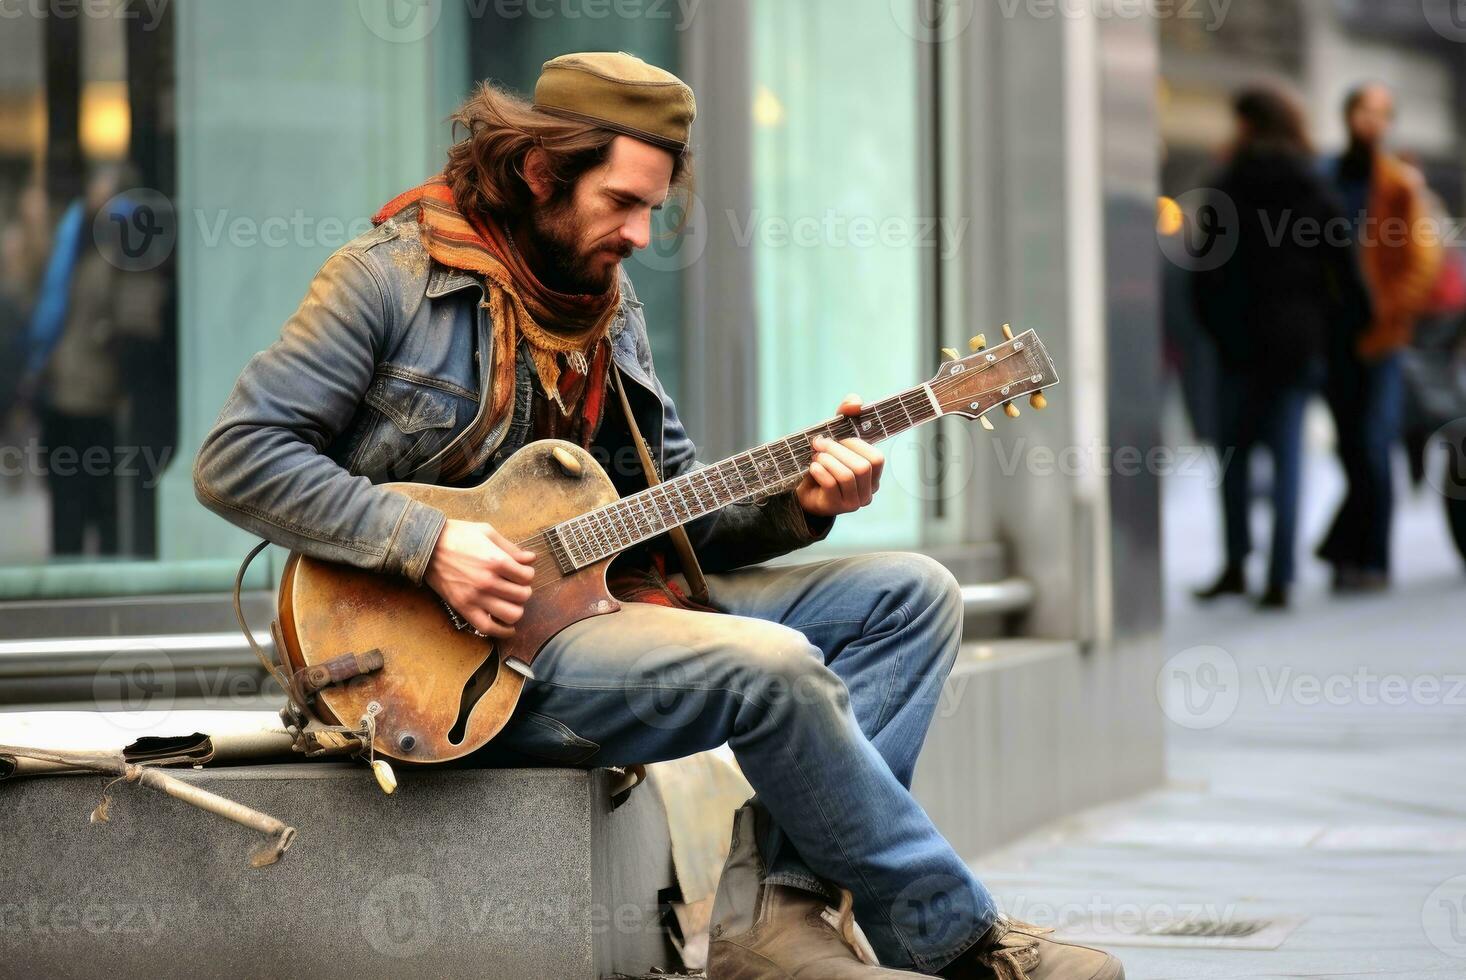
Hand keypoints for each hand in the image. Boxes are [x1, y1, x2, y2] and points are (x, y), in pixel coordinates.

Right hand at [425, 520, 535, 638]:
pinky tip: (508, 627)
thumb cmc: (457, 535)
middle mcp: (488, 581)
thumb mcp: (487, 533)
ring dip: (516, 609)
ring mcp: (476, 597)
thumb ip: (511, 548)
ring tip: (510, 603)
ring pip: (511, 614)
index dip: (527, 574)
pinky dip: (502, 631)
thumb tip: (531, 559)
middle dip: (523, 590)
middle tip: (516, 586)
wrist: (426, 545)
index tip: (521, 572)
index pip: (527, 576)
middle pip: (523, 595)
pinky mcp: (463, 608)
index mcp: (497, 560)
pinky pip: (488, 628)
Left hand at [795, 395, 884, 517]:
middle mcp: (868, 491)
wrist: (802, 490)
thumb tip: (856, 403)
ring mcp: (853, 503)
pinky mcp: (836, 507)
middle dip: (837, 450)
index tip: (837, 437)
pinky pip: (831, 486)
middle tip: (819, 445)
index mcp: (873, 475)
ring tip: (815, 457)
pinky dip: (820, 472)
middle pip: (861, 467)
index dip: (856, 444)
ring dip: (828, 461)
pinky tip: (812, 468)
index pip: (876, 458)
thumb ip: (846, 416)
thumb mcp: (835, 436)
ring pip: (847, 476)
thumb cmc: (824, 462)